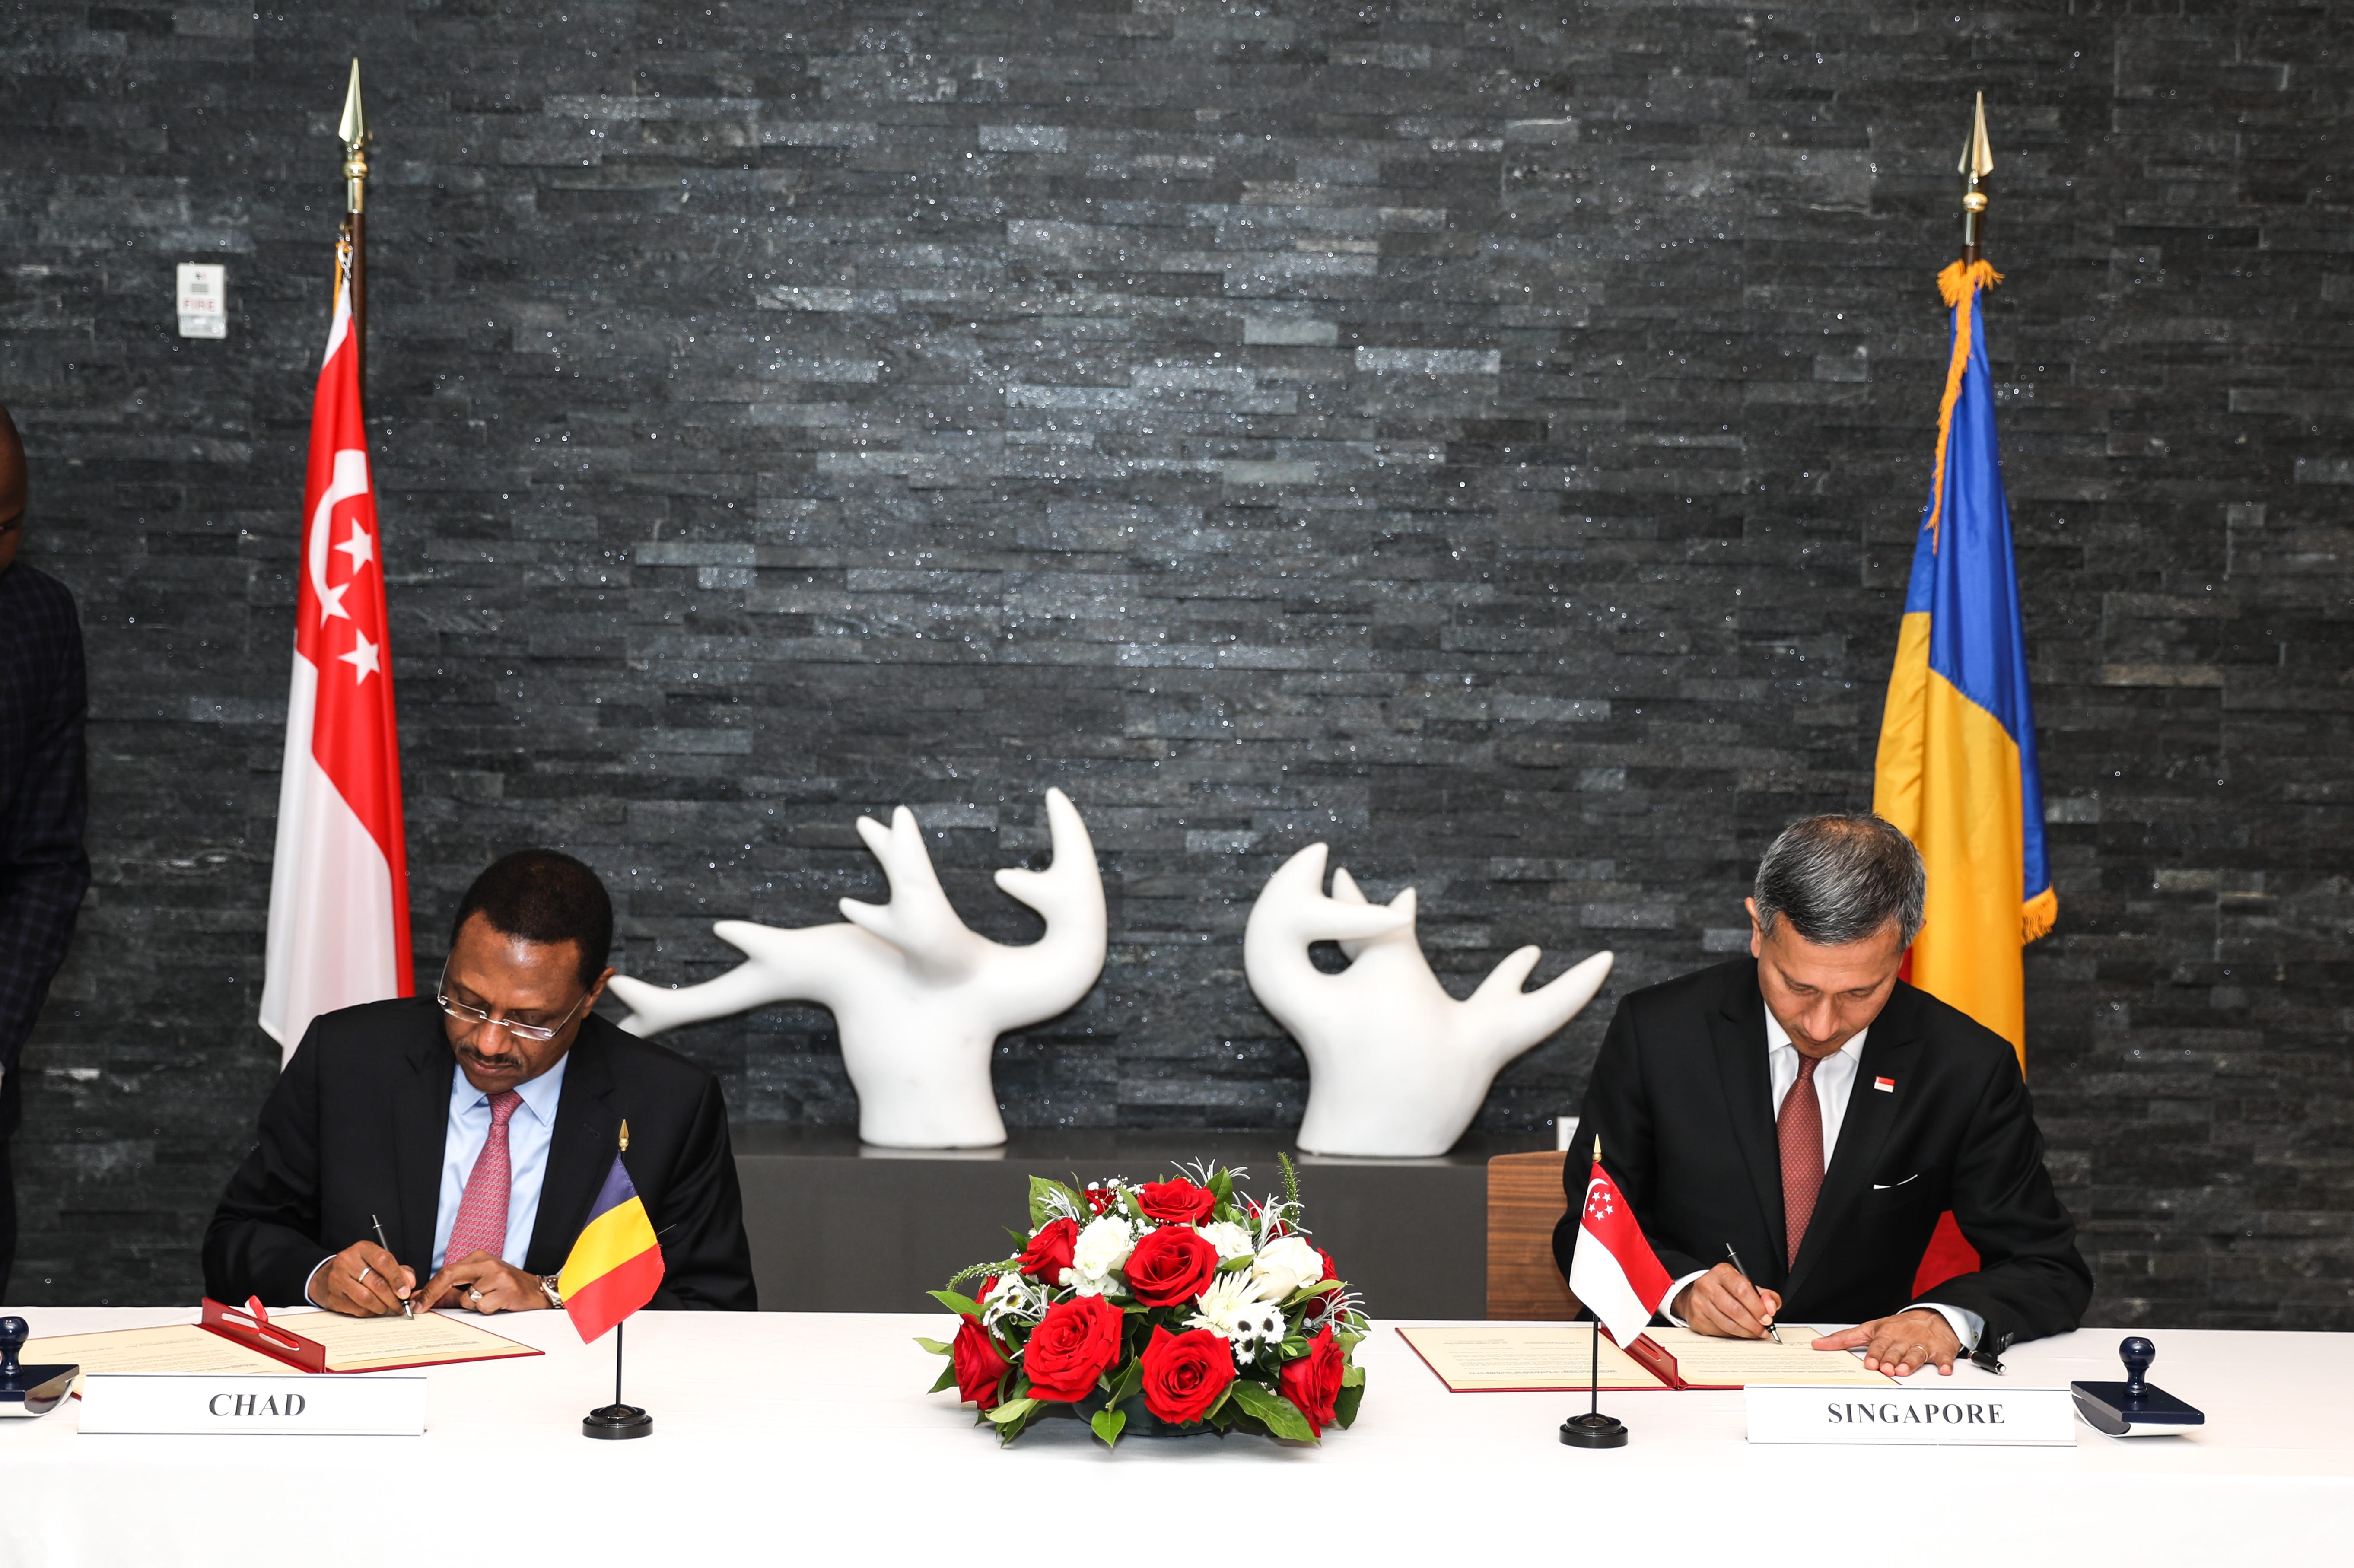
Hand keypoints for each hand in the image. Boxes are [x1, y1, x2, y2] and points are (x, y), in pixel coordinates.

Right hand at [312, 1240, 415, 1316]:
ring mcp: (338, 1280)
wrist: (328, 1276)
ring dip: (383, 1306)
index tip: (406, 1292)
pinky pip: (357, 1309)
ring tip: (389, 1307)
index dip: (397, 1278)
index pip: (383, 1261)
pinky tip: (374, 1309)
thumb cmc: (361, 1268)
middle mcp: (348, 1262)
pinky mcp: (334, 1297)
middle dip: (393, 1298)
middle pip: (377, 1283)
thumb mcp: (379, 1262)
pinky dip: (370, 1312)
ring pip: (367, 1298)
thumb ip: (399, 1270)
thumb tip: (409, 1284)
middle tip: (402, 1305)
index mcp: (363, 1249)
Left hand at [415, 1250, 547, 1313]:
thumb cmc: (505, 1289)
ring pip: (467, 1298)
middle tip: (421, 1307)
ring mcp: (498, 1274)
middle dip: (432, 1294)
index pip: (446, 1271)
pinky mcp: (507, 1289)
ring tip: (489, 1301)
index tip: (415, 1303)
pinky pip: (482, 1306)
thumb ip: (451, 1294)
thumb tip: (424, 1300)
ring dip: (473, 1306)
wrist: (537, 1292)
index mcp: (478, 1258)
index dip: (428, 1289)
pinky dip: (487, 1310)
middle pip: (449, 1275)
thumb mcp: (478, 1287)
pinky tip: (499, 1304)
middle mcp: (487, 1262)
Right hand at [1672, 1263, 1783, 1338]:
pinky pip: (1720, 1332)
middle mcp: (1707, 1285)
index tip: (1767, 1317)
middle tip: (1764, 1329)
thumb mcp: (1746, 1285)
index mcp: (1722, 1272)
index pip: (1742, 1289)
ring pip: (1727, 1324)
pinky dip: (1734, 1335)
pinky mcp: (1696, 1319)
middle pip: (1734, 1309)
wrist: (1697, 1294)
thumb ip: (1764, 1295)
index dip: (1757, 1306)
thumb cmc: (1725, 1289)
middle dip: (1753, 1323)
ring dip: (1746, 1332)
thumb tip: (1771, 1308)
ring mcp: (1699, 1303)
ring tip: (1756, 1332)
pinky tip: (1741, 1332)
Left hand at [1813, 1309, 1960, 1376]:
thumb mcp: (1870, 1329)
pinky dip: (1945, 1363)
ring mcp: (1922, 1344)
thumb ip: (1844, 1339)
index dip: (1874, 1354)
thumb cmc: (1897, 1327)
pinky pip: (1944, 1358)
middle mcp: (1903, 1338)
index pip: (1878, 1345)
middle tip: (1886, 1369)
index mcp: (1885, 1333)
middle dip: (1891, 1360)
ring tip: (1903, 1371)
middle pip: (1896, 1351)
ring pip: (1916, 1354)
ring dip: (1910, 1362)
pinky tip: (1944, 1369)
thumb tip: (1817, 1345)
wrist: (1932, 1316)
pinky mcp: (1940, 1350)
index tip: (1870, 1363)